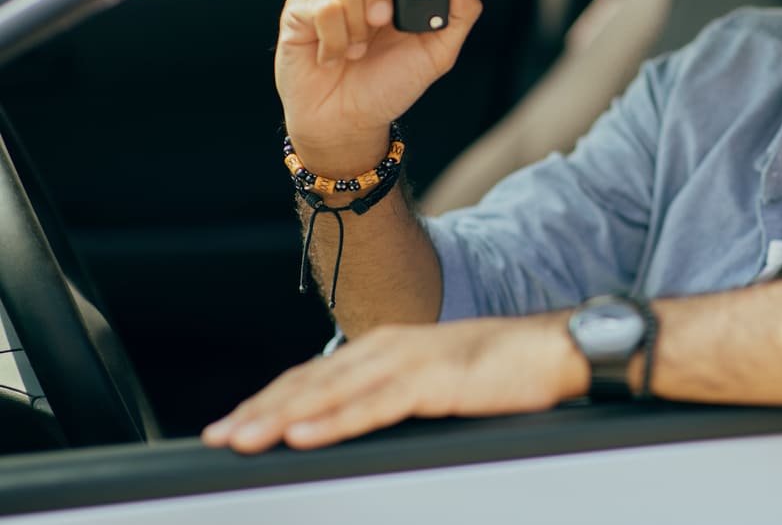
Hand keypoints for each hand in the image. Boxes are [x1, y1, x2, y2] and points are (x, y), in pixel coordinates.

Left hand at [201, 315, 586, 452]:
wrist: (559, 348)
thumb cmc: (505, 370)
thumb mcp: (440, 383)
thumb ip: (398, 396)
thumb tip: (359, 424)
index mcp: (389, 347)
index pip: (316, 376)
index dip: (271, 400)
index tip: (233, 425)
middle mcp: (391, 347)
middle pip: (312, 382)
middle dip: (260, 410)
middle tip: (218, 438)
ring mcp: (412, 361)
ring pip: (333, 393)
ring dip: (282, 417)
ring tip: (243, 438)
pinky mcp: (437, 381)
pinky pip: (375, 406)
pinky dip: (334, 420)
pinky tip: (304, 435)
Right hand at [275, 0, 481, 169]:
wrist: (349, 122)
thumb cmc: (389, 85)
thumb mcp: (437, 55)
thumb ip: (457, 15)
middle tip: (386, 20)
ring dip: (358, 22)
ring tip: (358, 51)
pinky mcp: (301, 11)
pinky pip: (320, 4)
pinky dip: (335, 38)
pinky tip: (334, 58)